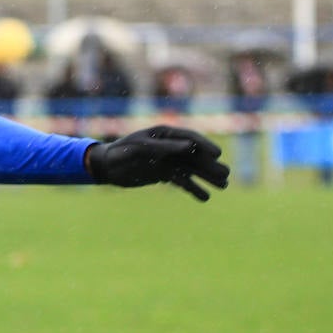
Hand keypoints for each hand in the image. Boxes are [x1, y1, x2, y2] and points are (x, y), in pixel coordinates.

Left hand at [87, 126, 230, 201]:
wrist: (107, 167)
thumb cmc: (121, 152)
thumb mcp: (141, 149)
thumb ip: (165, 148)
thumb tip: (190, 146)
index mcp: (164, 134)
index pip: (190, 138)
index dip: (204, 145)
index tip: (217, 154)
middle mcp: (170, 146)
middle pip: (195, 155)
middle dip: (210, 165)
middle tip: (226, 175)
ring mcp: (168, 160)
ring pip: (193, 169)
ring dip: (207, 177)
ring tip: (223, 186)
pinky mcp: (164, 174)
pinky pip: (183, 181)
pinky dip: (193, 188)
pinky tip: (205, 198)